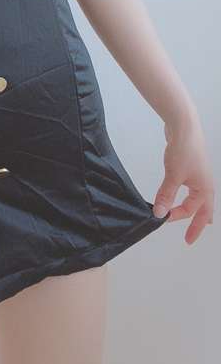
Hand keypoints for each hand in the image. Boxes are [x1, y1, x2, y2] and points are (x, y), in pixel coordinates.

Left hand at [153, 117, 214, 243]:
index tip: (164, 224)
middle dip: (198, 223)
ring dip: (195, 209)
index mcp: (205, 189)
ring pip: (198, 198)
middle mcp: (205, 184)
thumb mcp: (174, 176)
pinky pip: (192, 187)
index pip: (193, 212)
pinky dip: (189, 196)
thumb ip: (166, 196)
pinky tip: (187, 194)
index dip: (179, 220)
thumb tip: (159, 214)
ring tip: (199, 220)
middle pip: (203, 209)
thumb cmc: (184, 150)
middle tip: (191, 236)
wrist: (185, 127)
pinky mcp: (191, 167)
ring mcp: (199, 175)